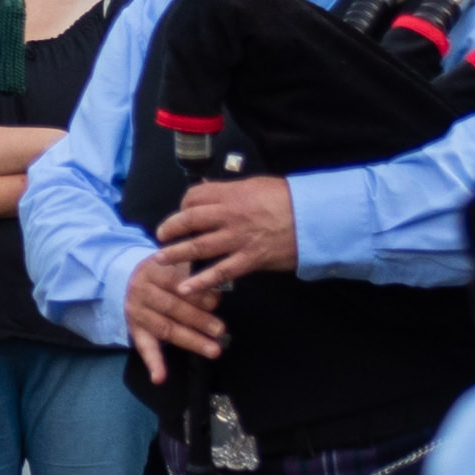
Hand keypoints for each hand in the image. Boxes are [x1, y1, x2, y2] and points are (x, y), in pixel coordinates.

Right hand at [122, 248, 233, 377]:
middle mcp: (140, 291)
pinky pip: (145, 348)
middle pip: (172, 307)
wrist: (131, 279)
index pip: (176, 283)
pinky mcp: (135, 330)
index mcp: (153, 270)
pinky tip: (160, 378)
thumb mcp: (176, 264)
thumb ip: (194, 275)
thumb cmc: (164, 272)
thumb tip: (217, 293)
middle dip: (199, 319)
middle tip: (220, 330)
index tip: (217, 301)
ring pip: (166, 328)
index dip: (196, 293)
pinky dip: (153, 364)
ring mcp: (136, 312)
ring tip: (213, 350)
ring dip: (190, 341)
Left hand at [151, 173, 299, 284]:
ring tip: (160, 259)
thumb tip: (219, 197)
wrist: (314, 219)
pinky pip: (219, 272)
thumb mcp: (258, 186)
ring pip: (199, 246)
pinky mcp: (248, 260)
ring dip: (176, 253)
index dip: (183, 204)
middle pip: (189, 220)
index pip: (195, 197)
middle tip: (160, 236)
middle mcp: (229, 215)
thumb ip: (236, 192)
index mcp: (231, 194)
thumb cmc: (290, 200)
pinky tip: (185, 288)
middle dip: (170, 229)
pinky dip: (200, 282)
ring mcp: (237, 239)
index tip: (180, 212)